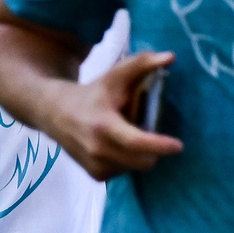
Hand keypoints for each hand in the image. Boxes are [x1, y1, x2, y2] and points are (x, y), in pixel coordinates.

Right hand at [54, 49, 184, 179]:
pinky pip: (124, 172)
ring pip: (135, 168)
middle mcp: (97, 150)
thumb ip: (142, 63)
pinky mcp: (95, 175)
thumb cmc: (93, 94)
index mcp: (103, 125)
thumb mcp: (115, 75)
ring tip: (130, 138)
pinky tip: (118, 147)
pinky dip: (128, 162)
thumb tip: (171, 57)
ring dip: (140, 156)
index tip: (178, 145)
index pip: (135, 142)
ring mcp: (95, 165)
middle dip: (154, 150)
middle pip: (142, 161)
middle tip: (151, 133)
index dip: (159, 145)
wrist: (55, 113)